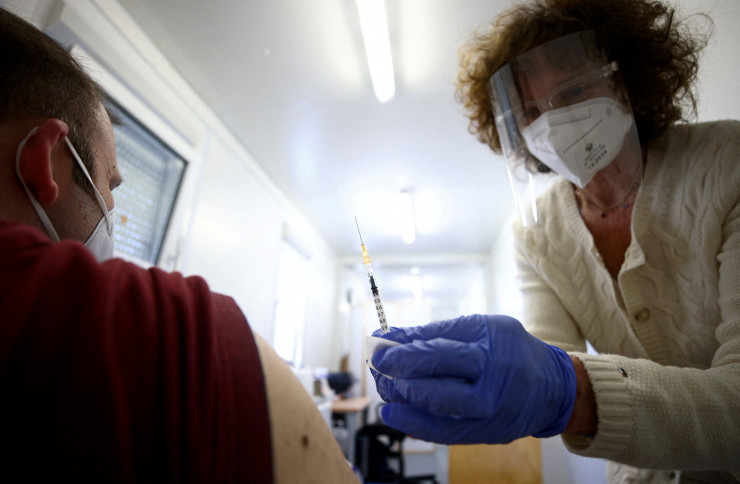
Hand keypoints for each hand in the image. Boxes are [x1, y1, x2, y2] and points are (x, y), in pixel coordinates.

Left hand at [370, 314, 575, 444]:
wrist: (552, 388)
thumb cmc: (510, 349)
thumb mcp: (481, 327)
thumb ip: (437, 333)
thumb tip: (392, 337)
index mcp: (491, 348)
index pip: (440, 350)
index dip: (404, 350)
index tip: (378, 344)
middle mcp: (492, 382)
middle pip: (439, 382)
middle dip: (400, 374)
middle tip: (377, 365)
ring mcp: (490, 412)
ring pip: (440, 410)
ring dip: (404, 399)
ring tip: (383, 387)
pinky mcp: (486, 433)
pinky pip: (446, 433)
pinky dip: (415, 424)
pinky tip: (393, 413)